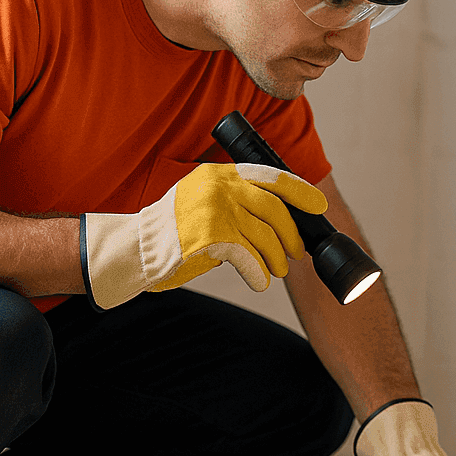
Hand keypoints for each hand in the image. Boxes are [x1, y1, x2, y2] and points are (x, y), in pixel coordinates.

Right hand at [82, 162, 327, 309]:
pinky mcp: (211, 237)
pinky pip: (249, 258)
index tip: (318, 206)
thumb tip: (279, 220)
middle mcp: (219, 186)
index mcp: (220, 173)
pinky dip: (258, 274)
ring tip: (277, 271)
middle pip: (274, 210)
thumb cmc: (173, 233)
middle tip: (296, 253)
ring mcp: (215, 210)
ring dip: (276, 259)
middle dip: (291, 235)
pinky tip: (259, 281)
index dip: (300, 192)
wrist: (137, 249)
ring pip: (265, 237)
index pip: (270, 176)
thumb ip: (235, 202)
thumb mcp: (203, 202)